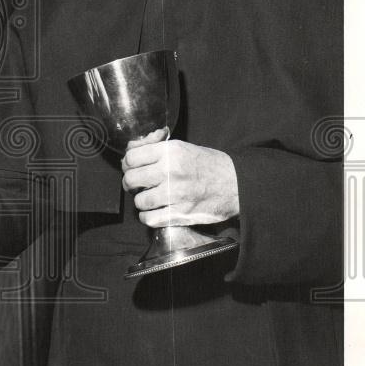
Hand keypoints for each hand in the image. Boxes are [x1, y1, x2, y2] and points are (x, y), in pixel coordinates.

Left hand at [121, 129, 238, 227]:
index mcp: (171, 151)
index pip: (131, 157)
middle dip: (130, 183)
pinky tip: (154, 211)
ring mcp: (175, 194)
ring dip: (141, 201)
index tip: (131, 168)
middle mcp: (170, 171)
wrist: (238, 184)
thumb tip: (131, 149)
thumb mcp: (184, 147)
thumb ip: (156, 147)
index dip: (127, 164)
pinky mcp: (180, 214)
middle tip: (136, 185)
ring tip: (149, 199)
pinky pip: (149, 218)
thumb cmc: (209, 165)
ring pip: (139, 201)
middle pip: (131, 179)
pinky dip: (148, 217)